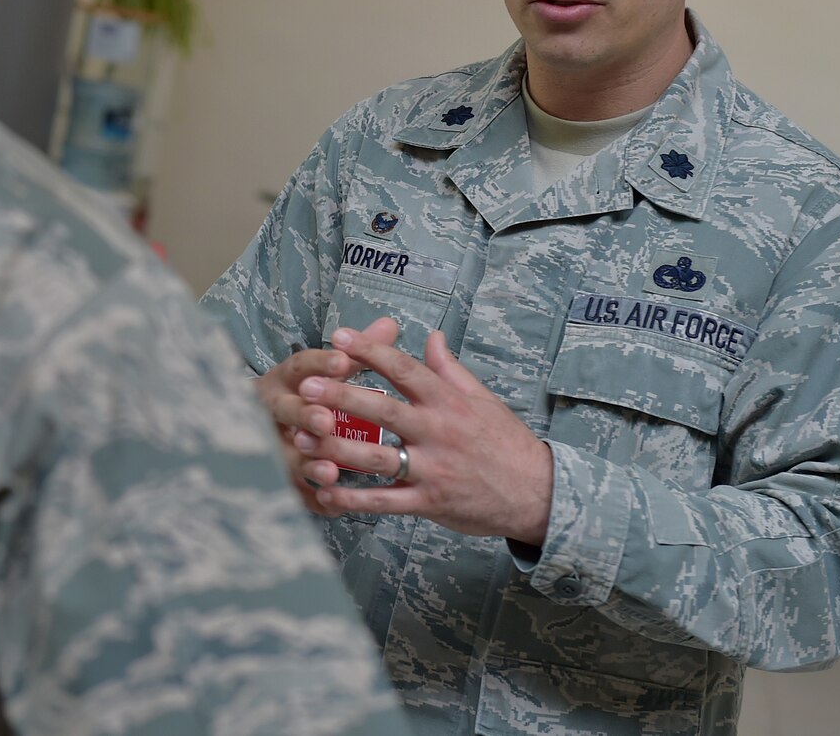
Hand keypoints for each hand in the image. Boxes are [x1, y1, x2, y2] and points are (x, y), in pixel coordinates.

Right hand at [253, 319, 398, 507]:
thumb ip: (362, 353)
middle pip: (283, 410)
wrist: (260, 428)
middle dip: (303, 415)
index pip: (301, 365)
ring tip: (330, 470)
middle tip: (326, 420)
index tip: (343, 361)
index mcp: (288, 378)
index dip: (320, 363)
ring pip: (284, 454)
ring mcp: (271, 443)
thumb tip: (391, 325)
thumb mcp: (333, 371)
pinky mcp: (279, 475)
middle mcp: (274, 408)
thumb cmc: (310, 395)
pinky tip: (333, 504)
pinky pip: (293, 489)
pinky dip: (313, 497)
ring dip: (306, 462)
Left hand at [295, 327, 553, 544]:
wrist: (539, 494)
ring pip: (377, 457)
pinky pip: (385, 502)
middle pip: (382, 409)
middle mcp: (437, 432)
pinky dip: (353, 498)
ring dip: (336, 449)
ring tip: (301, 439)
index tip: (338, 337)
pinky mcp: (429, 503)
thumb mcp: (483, 399)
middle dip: (341, 396)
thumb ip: (450, 369)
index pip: (404, 369)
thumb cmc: (506, 442)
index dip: (370, 351)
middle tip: (306, 386)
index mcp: (448, 402)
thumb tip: (430, 336)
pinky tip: (324, 491)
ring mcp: (432, 469)